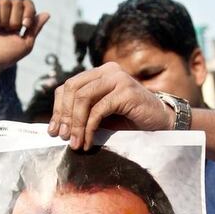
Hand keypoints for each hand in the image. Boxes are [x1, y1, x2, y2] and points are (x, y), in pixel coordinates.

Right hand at [0, 0, 48, 72]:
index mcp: (16, 19)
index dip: (29, 11)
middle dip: (16, 19)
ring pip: (6, 2)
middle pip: (18, 2)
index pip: (27, 4)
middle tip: (7, 31)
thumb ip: (36, 28)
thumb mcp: (26, 44)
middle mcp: (5, 12)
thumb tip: (47, 14)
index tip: (26, 25)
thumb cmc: (5, 56)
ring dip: (4, 20)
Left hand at [48, 62, 171, 149]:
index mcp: (99, 73)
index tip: (54, 131)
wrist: (161, 122)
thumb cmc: (130, 120)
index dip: (57, 108)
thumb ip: (82, 114)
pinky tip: (88, 142)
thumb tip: (56, 128)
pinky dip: (89, 128)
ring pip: (83, 98)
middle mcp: (107, 71)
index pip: (68, 86)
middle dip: (64, 116)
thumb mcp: (101, 115)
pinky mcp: (126, 91)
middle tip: (63, 137)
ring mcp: (117, 78)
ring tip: (75, 143)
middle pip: (72, 89)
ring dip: (75, 124)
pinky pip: (98, 109)